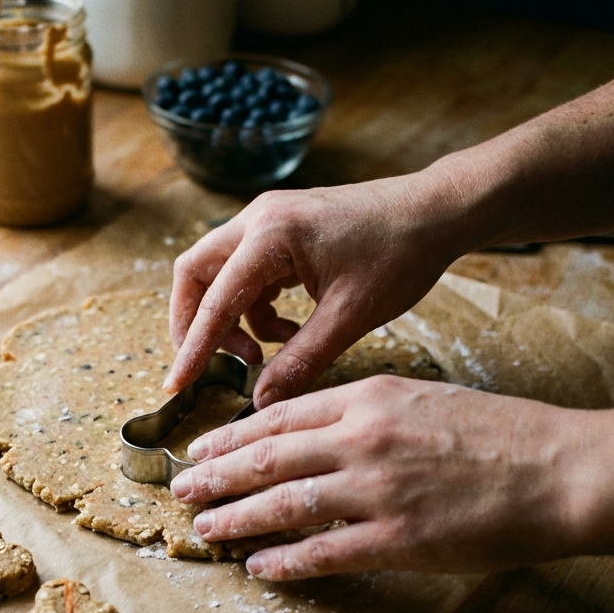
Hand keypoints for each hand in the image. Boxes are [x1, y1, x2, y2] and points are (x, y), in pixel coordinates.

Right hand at [164, 172, 477, 407]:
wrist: (437, 212)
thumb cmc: (401, 253)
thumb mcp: (350, 317)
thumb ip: (301, 360)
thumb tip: (262, 400)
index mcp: (270, 235)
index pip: (214, 299)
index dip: (193, 347)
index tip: (176, 384)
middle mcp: (259, 219)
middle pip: (196, 275)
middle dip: (196, 325)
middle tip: (209, 366)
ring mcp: (268, 221)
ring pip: (219, 275)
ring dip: (230, 319)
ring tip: (264, 354)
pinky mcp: (282, 230)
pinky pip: (247, 273)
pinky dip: (255, 308)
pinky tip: (288, 331)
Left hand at [168, 376, 590, 579]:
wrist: (560, 468)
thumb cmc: (498, 432)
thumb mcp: (421, 396)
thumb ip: (362, 410)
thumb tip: (308, 431)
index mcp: (369, 397)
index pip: (278, 415)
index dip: (230, 436)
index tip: (200, 449)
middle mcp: (363, 439)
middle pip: (266, 458)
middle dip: (214, 476)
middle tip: (182, 491)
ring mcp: (377, 491)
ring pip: (282, 505)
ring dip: (236, 520)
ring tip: (206, 531)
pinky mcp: (397, 540)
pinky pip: (322, 553)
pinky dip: (284, 562)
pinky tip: (260, 567)